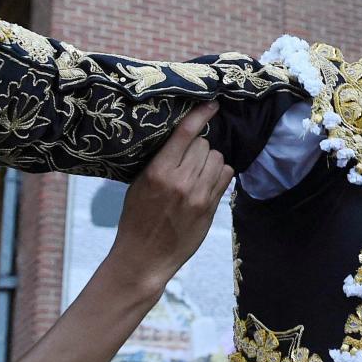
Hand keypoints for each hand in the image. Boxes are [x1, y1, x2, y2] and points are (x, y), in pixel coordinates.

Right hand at [104, 102, 232, 295]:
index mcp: (158, 172)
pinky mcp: (211, 208)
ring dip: (210, 161)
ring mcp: (199, 196)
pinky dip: (219, 175)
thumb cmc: (136, 219)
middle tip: (187, 159)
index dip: (201, 115)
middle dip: (198, 147)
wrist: (144, 257)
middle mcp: (181, 181)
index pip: (185, 134)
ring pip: (218, 159)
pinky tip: (207, 182)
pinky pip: (226, 177)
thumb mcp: (139, 185)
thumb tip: (181, 139)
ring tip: (197, 172)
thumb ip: (160, 162)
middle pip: (205, 145)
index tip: (212, 104)